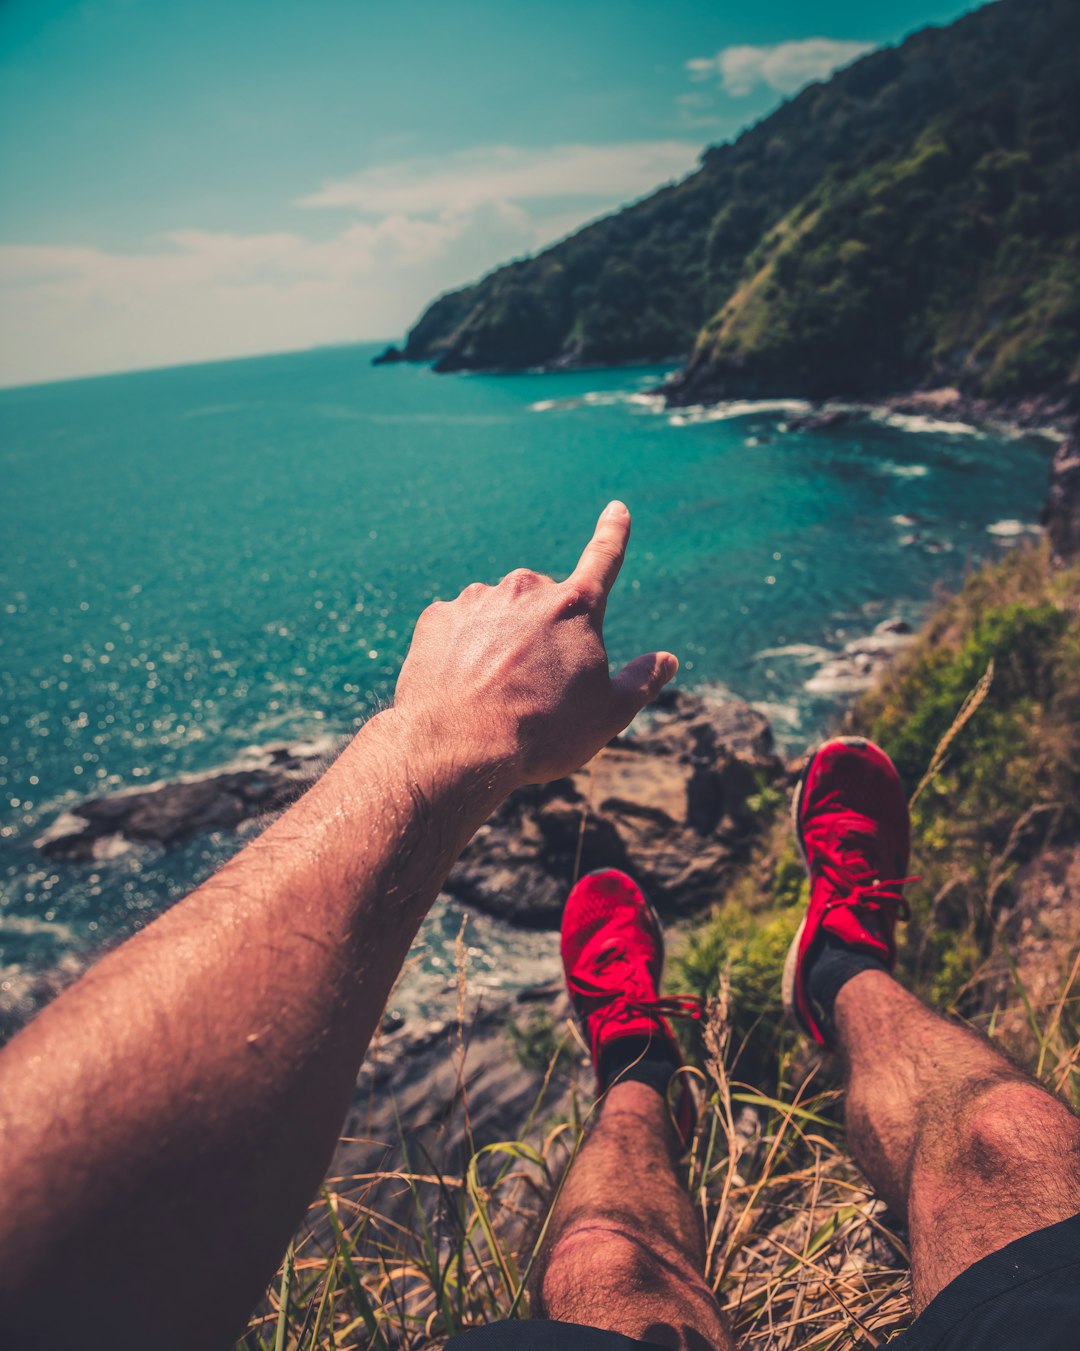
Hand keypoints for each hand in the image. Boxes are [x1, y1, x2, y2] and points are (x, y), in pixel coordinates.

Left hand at [391, 501, 677, 786]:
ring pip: (499, 614)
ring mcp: (477, 599)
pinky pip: (459, 627)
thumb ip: (641, 681)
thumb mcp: (608, 714)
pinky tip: (462, 684)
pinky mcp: (437, 617)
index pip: (604, 557)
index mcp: (576, 607)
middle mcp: (526, 589)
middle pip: (544, 602)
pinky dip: (463, 650)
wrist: (458, 746)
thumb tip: (668, 660)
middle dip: (544, 632)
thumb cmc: (543, 733)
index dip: (613, 533)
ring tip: (495, 691)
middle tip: (537, 684)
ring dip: (501, 640)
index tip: (616, 509)